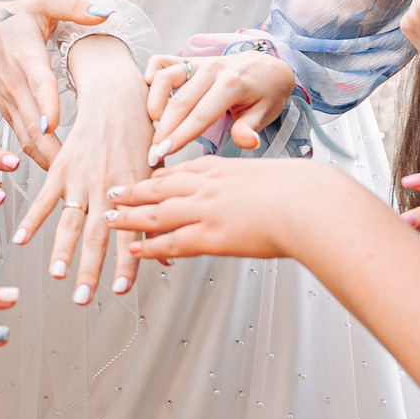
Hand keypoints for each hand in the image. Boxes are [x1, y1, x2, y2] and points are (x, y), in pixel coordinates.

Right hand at [0, 0, 109, 159]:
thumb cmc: (15, 17)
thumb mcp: (43, 2)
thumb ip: (74, 7)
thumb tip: (105, 12)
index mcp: (26, 55)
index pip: (38, 81)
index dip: (46, 102)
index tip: (54, 124)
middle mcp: (15, 83)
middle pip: (33, 122)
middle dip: (54, 148)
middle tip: (80, 168)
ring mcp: (9, 101)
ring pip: (26, 137)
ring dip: (47, 159)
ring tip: (73, 178)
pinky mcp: (7, 112)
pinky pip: (23, 139)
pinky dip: (39, 157)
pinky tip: (60, 171)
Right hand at [9, 39, 145, 304]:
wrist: (117, 95)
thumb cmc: (142, 132)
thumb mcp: (158, 170)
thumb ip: (160, 211)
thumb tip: (170, 251)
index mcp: (134, 188)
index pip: (131, 233)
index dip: (127, 263)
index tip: (124, 290)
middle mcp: (106, 185)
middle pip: (96, 234)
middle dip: (90, 269)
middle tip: (84, 298)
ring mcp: (81, 176)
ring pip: (70, 220)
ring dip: (62, 251)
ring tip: (58, 276)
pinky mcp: (61, 166)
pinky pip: (45, 197)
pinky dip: (32, 219)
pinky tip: (22, 240)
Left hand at [104, 156, 313, 262]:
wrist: (310, 203)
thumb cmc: (304, 192)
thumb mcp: (276, 175)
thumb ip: (258, 183)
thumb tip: (264, 191)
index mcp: (226, 168)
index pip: (186, 169)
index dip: (163, 175)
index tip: (149, 177)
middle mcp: (209, 186)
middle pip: (161, 187)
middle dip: (134, 190)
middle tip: (113, 191)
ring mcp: (205, 210)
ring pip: (156, 213)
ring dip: (129, 217)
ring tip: (109, 219)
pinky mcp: (209, 236)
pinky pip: (170, 241)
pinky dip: (148, 246)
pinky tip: (134, 250)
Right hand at [143, 51, 297, 161]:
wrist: (268, 67)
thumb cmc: (265, 95)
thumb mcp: (265, 113)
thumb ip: (250, 128)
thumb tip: (246, 143)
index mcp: (232, 85)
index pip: (200, 115)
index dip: (180, 135)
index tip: (164, 153)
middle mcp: (212, 70)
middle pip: (180, 101)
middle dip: (163, 129)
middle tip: (152, 152)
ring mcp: (199, 62)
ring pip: (165, 78)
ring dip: (154, 103)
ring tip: (154, 126)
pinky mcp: (190, 59)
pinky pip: (162, 62)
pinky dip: (151, 76)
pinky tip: (150, 95)